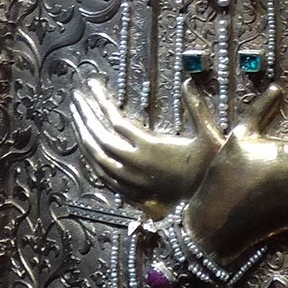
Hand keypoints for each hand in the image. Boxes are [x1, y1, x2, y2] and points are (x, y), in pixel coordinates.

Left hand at [71, 76, 222, 217]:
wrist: (210, 205)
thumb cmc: (210, 168)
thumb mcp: (209, 135)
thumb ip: (197, 108)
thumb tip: (188, 82)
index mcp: (150, 148)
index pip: (116, 120)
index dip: (102, 101)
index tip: (92, 85)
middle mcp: (135, 165)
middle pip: (100, 138)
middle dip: (86, 115)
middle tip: (76, 98)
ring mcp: (131, 181)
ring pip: (97, 158)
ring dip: (84, 136)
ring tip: (76, 118)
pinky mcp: (132, 193)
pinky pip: (103, 176)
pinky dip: (91, 160)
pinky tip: (87, 150)